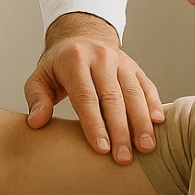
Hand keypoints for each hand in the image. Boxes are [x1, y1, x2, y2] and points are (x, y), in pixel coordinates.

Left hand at [23, 14, 163, 162]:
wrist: (81, 36)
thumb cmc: (59, 65)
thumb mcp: (39, 77)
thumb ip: (36, 99)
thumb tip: (37, 122)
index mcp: (75, 61)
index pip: (86, 97)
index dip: (94, 124)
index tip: (101, 149)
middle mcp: (101, 58)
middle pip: (113, 98)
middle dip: (120, 131)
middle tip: (123, 158)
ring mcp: (121, 61)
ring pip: (134, 93)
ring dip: (141, 122)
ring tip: (145, 148)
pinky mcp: (134, 66)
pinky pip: (146, 86)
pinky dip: (154, 104)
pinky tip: (158, 123)